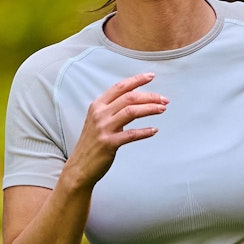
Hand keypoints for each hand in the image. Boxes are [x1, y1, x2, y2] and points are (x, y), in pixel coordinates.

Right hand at [64, 73, 165, 188]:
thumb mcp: (97, 120)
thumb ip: (111, 109)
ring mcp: (103, 128)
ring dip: (150, 109)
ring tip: (162, 109)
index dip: (136, 80)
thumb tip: (133, 99)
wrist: (79, 166)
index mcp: (97, 105)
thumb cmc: (92, 143)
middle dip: (149, 96)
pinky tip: (154, 130)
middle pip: (129, 97)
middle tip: (164, 99)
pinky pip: (131, 134)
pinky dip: (145, 131)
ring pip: (131, 111)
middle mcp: (99, 114)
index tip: (151, 76)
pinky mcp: (109, 143)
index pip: (120, 87)